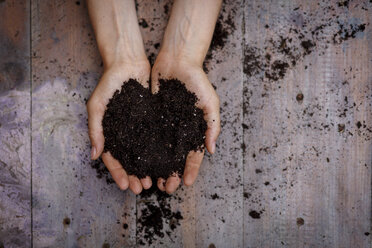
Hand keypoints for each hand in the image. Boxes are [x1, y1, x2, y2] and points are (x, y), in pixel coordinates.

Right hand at [87, 61, 152, 193]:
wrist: (128, 63)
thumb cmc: (109, 83)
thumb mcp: (97, 106)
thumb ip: (95, 129)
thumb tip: (94, 155)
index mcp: (110, 132)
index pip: (113, 158)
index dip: (118, 173)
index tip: (125, 185)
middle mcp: (125, 132)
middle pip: (130, 160)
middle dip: (135, 175)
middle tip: (141, 188)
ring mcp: (139, 127)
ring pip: (144, 152)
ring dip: (148, 168)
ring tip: (154, 180)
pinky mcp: (152, 119)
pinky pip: (156, 138)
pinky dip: (159, 152)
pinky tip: (165, 162)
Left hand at [151, 55, 220, 193]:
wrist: (177, 60)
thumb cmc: (197, 80)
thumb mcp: (209, 102)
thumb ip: (212, 125)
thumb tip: (212, 150)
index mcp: (195, 129)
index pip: (194, 155)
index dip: (192, 170)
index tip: (187, 184)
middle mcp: (179, 130)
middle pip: (176, 157)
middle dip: (172, 173)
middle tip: (166, 187)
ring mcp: (165, 124)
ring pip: (161, 151)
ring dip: (157, 167)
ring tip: (152, 181)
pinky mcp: (152, 117)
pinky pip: (148, 135)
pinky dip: (144, 150)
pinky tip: (139, 162)